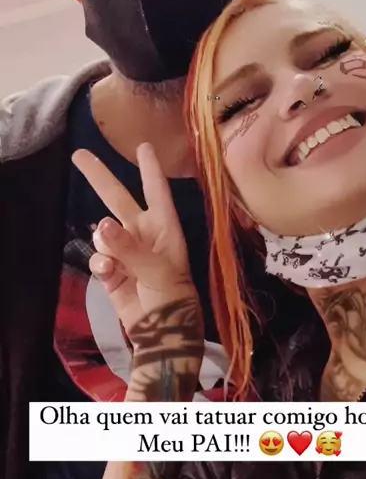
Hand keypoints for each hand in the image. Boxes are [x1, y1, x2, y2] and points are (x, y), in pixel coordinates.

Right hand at [72, 143, 203, 401]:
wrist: (162, 333)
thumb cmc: (173, 297)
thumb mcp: (158, 269)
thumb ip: (129, 246)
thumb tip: (101, 224)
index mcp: (164, 228)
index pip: (156, 191)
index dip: (150, 168)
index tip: (144, 145)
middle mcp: (144, 235)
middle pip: (118, 199)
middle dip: (100, 178)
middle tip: (79, 155)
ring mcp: (126, 252)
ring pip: (103, 232)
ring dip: (103, 242)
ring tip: (114, 262)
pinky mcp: (112, 272)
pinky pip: (98, 258)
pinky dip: (100, 264)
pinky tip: (109, 274)